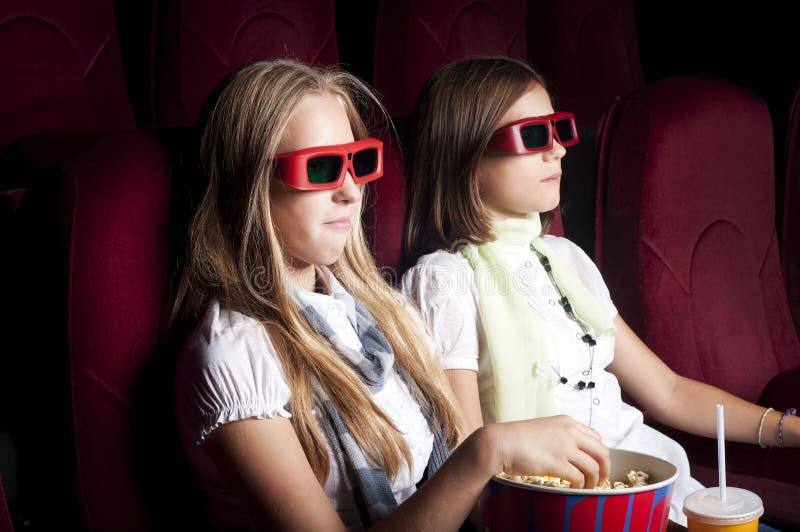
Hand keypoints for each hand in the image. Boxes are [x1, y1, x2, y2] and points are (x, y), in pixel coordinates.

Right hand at [484, 415, 609, 487]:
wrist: (499, 443)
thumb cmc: (517, 437)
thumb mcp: (544, 428)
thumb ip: (561, 434)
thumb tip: (572, 450)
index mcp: (567, 422)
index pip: (596, 437)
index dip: (599, 453)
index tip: (597, 464)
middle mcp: (570, 432)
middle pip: (601, 452)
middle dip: (604, 469)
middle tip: (600, 479)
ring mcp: (564, 447)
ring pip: (593, 467)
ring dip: (594, 480)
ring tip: (587, 487)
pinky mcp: (557, 463)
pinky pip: (579, 477)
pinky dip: (580, 485)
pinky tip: (574, 488)